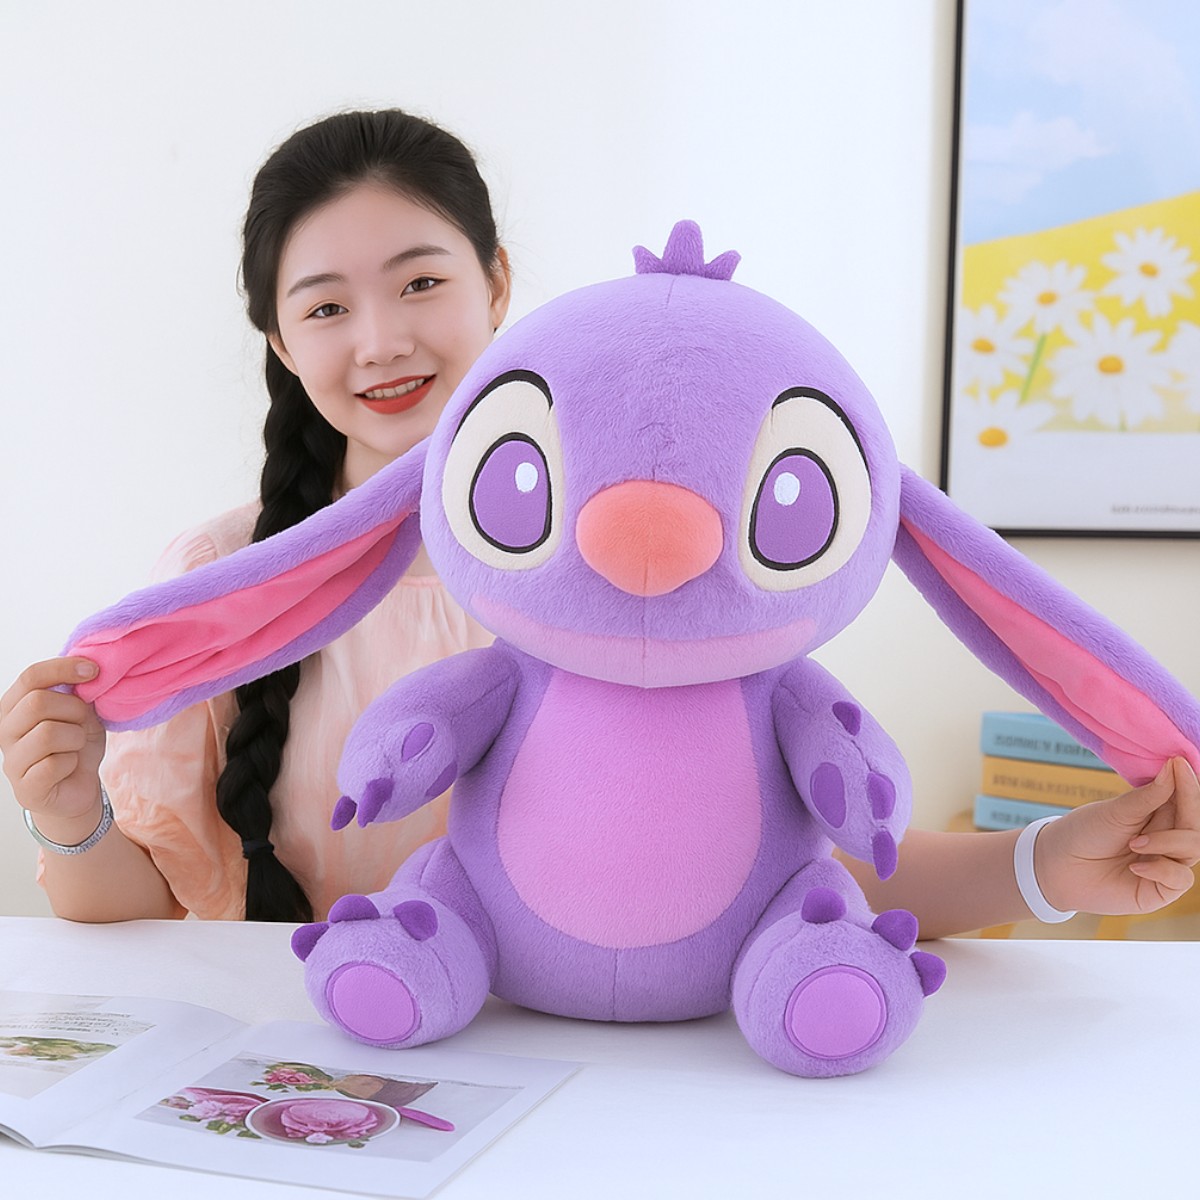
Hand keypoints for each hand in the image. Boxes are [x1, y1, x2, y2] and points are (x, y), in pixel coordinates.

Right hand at [0, 658, 106, 828]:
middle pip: (37, 702)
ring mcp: (11, 760)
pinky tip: (70, 766)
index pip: (30, 676)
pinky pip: (54, 764)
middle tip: (84, 721)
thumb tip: (88, 667)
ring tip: (75, 745)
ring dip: (76, 738)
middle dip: (74, 709)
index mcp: (15, 706)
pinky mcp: (25, 787)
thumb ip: (77, 691)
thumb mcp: (82, 711)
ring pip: (48, 733)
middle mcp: (5, 731)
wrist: (79, 786)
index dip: (63, 668)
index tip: (94, 670)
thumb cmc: (76, 744)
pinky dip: (73, 762)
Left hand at [1035, 757, 1199, 915]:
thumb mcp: (1116, 811)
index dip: (1186, 783)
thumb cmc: (1084, 833)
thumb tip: (1175, 766)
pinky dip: (1162, 870)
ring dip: (1166, 841)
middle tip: (1170, 788)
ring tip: (1133, 842)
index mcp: (1156, 814)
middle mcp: (1166, 838)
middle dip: (1187, 805)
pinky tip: (1136, 866)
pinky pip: (1181, 878)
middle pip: (1194, 823)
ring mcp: (1165, 863)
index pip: (1183, 799)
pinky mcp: (1160, 890)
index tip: (1179, 762)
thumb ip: (1148, 796)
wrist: (1057, 866)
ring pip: (1193, 848)